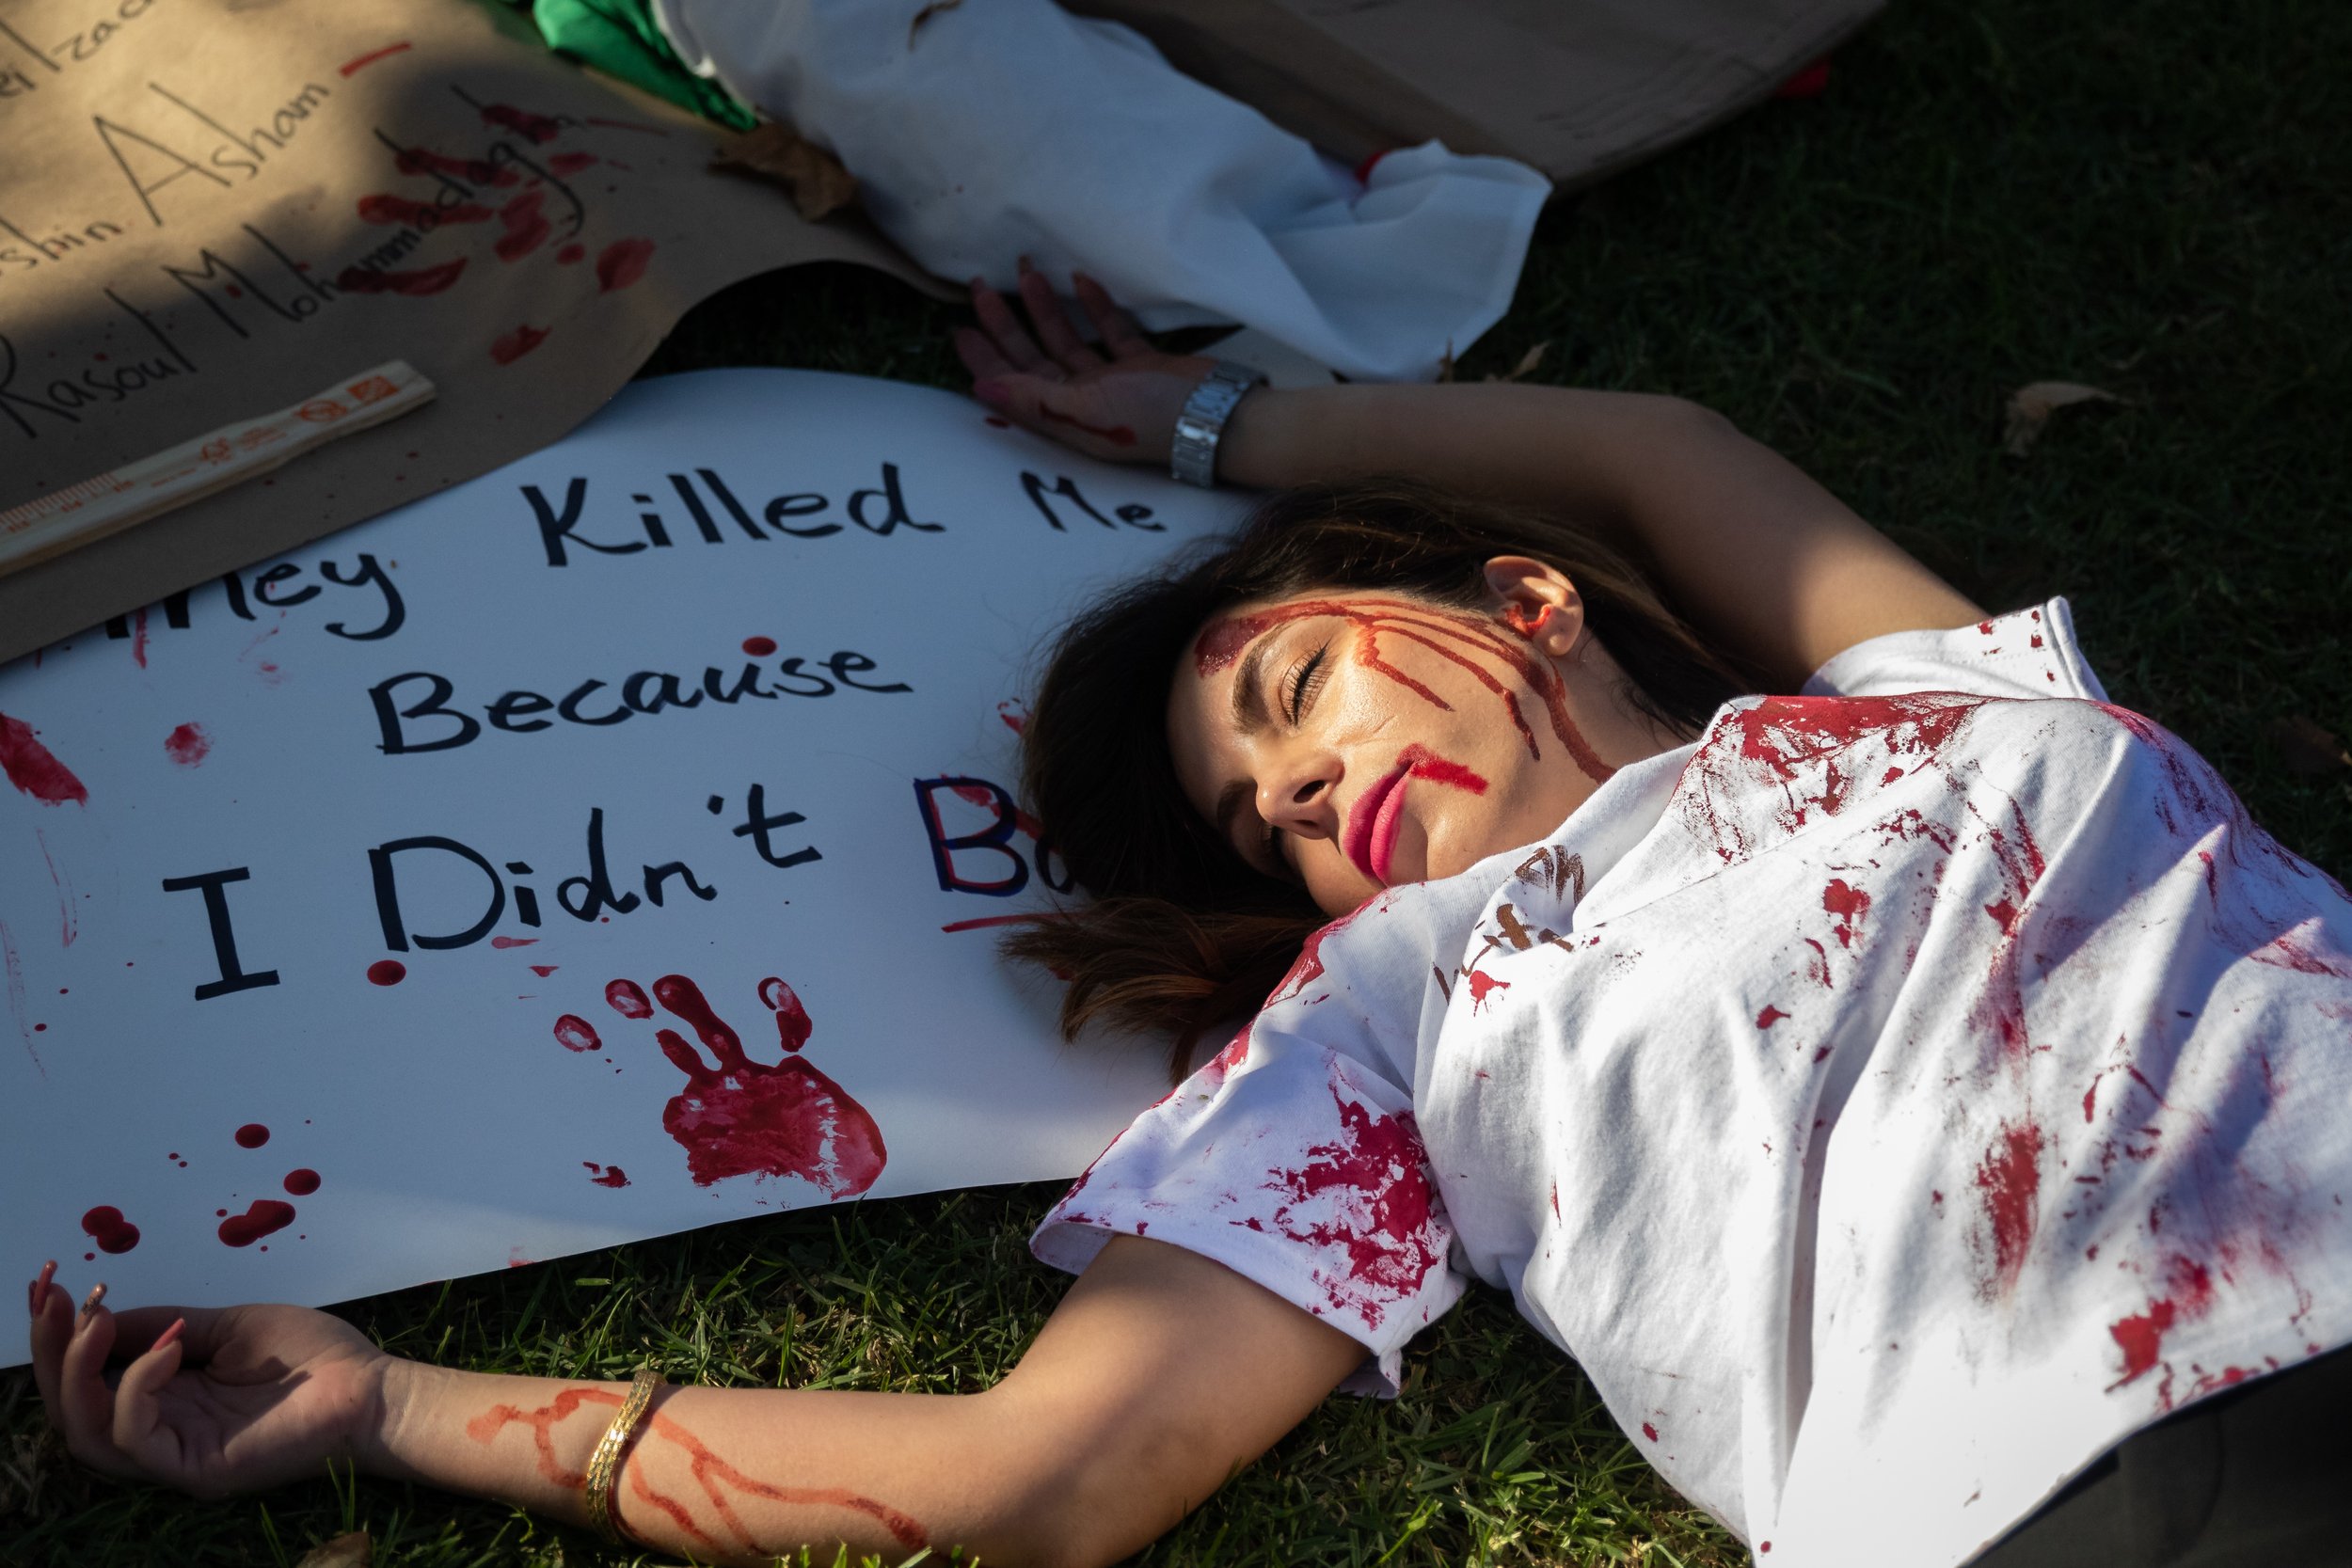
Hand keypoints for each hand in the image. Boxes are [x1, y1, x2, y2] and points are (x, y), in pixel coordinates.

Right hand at [27, 1261, 389, 1499]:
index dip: (61, 1336)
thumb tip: (99, 1314)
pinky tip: (168, 1345)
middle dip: (52, 1352)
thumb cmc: (312, 1358)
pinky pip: (136, 1436)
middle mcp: (161, 1429)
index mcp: (167, 1397)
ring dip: (76, 1371)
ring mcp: (175, 1453)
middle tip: (51, 1298)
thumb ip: (163, 1325)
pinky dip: (137, 1385)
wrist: (371, 1387)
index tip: (51, 1283)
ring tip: (94, 1319)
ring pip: (88, 1430)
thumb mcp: (227, 1326)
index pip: (90, 1378)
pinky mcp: (194, 1468)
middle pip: (73, 1408)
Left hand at [954, 261, 1218, 465]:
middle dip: (1005, 324)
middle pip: (1033, 358)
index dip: (985, 360)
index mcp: (1064, 418)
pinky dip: (1095, 307)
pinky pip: (1110, 331)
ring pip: (1067, 340)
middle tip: (982, 287)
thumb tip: (981, 389)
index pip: (1013, 385)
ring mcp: (1112, 382)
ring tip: (1027, 270)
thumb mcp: (1087, 409)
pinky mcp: (1141, 364)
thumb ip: (1034, 398)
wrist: (1218, 416)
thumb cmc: (1152, 417)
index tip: (961, 328)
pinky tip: (1080, 279)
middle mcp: (1082, 401)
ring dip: (1046, 308)